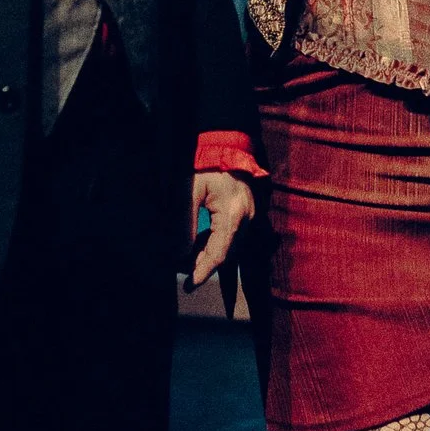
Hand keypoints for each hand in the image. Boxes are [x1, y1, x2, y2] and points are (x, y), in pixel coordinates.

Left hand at [188, 171, 254, 285]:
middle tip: (183, 274)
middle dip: (204, 265)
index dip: (203, 272)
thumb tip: (179, 253)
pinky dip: (215, 243)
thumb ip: (185, 223)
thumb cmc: (205, 165)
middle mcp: (247, 218)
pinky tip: (198, 246)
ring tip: (186, 261)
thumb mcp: (188, 192)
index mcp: (233, 214)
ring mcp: (250, 215)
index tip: (189, 286)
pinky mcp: (247, 212)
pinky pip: (232, 236)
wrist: (226, 145)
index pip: (219, 254)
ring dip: (209, 255)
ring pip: (230, 247)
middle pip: (226, 254)